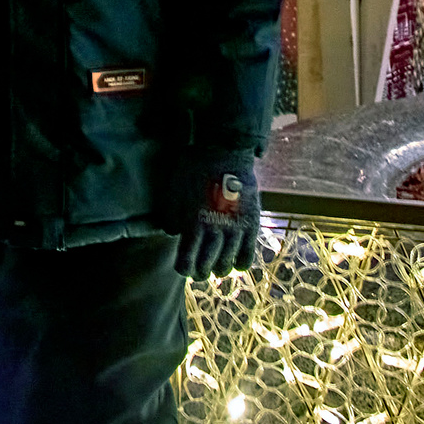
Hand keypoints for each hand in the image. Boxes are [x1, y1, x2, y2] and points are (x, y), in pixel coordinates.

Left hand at [174, 152, 260, 281]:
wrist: (224, 151)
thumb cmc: (193, 169)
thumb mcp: (173, 190)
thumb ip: (171, 216)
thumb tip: (174, 234)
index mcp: (194, 223)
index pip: (187, 263)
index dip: (184, 269)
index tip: (183, 267)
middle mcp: (216, 230)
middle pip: (207, 268)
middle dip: (200, 273)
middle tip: (198, 269)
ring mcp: (236, 229)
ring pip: (227, 265)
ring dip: (218, 268)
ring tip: (215, 264)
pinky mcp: (252, 224)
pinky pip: (248, 256)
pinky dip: (239, 263)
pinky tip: (233, 259)